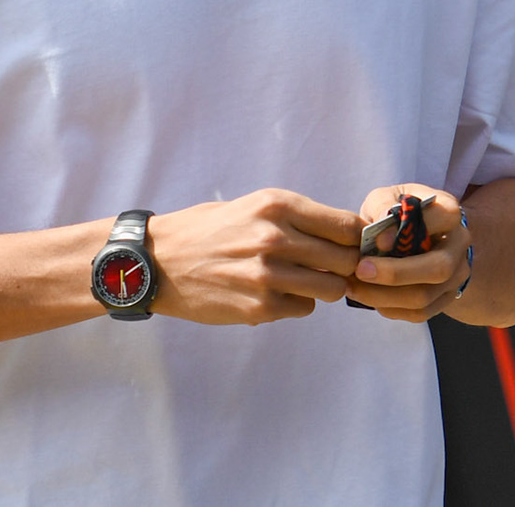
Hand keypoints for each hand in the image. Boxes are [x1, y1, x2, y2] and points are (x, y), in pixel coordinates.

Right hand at [145, 189, 361, 325]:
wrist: (158, 262)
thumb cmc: (206, 230)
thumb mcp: (251, 206)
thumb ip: (295, 218)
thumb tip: (343, 234)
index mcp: (276, 205)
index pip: (347, 225)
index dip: (356, 238)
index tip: (351, 245)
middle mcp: (276, 237)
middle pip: (346, 259)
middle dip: (345, 265)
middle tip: (330, 267)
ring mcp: (268, 275)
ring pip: (332, 288)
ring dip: (324, 287)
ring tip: (302, 281)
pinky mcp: (259, 307)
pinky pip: (304, 309)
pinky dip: (297, 304)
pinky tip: (275, 294)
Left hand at [346, 184, 469, 323]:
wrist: (414, 234)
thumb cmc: (395, 212)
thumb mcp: (386, 197)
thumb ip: (383, 207)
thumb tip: (384, 239)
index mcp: (448, 211)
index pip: (441, 218)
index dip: (410, 231)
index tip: (377, 242)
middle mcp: (459, 244)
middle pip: (438, 268)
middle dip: (395, 274)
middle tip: (359, 271)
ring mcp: (456, 274)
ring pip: (425, 296)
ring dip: (385, 295)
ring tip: (353, 286)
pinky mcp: (446, 298)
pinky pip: (419, 313)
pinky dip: (390, 308)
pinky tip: (367, 296)